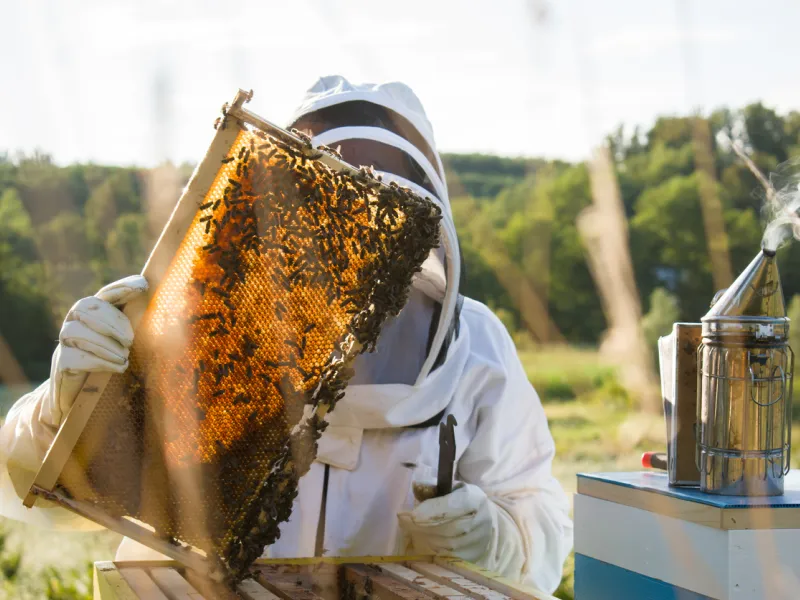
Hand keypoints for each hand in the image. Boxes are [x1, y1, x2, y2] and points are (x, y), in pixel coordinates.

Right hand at [47, 275, 148, 426]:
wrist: (82, 396)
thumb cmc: (111, 362)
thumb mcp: (126, 343)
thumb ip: (138, 327)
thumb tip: (171, 313)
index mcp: (94, 313)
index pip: (106, 294)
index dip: (122, 287)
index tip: (143, 286)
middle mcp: (76, 322)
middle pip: (87, 307)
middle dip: (112, 321)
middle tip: (131, 340)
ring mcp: (65, 341)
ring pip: (77, 331)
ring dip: (105, 344)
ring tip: (124, 357)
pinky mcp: (60, 362)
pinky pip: (74, 356)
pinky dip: (100, 361)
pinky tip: (117, 367)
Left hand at [397, 482, 494, 562]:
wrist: (485, 519)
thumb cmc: (462, 500)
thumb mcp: (450, 488)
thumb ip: (433, 488)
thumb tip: (416, 486)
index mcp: (476, 499)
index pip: (453, 507)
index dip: (432, 512)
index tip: (412, 515)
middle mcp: (482, 521)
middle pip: (449, 528)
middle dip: (424, 526)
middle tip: (404, 522)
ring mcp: (479, 541)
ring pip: (447, 544)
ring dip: (427, 537)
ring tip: (415, 528)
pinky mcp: (474, 556)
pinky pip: (449, 556)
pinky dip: (435, 548)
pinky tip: (427, 539)